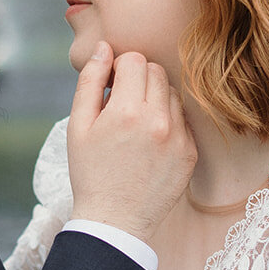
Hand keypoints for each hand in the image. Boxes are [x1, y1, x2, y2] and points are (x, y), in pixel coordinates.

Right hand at [66, 42, 196, 244]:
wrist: (115, 221)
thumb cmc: (90, 173)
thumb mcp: (78, 127)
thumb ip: (90, 81)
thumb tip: (104, 47)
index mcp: (127, 111)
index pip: (134, 60)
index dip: (118, 69)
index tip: (110, 89)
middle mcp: (159, 121)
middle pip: (156, 71)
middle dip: (138, 81)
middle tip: (121, 105)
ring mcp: (179, 138)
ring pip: (172, 93)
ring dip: (155, 100)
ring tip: (136, 126)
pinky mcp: (190, 153)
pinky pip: (183, 119)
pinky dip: (168, 122)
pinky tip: (150, 143)